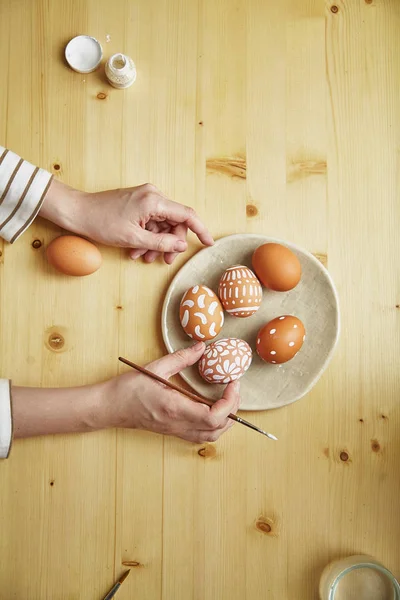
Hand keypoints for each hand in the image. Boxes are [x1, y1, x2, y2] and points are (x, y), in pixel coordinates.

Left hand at [40, 179, 213, 263]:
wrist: (77, 212)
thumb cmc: (101, 222)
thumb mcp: (134, 239)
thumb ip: (161, 243)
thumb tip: (181, 246)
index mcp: (155, 200)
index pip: (187, 215)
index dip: (200, 230)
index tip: (209, 243)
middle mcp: (153, 195)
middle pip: (175, 222)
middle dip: (170, 243)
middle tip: (163, 261)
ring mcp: (145, 197)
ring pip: (162, 224)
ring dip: (156, 243)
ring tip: (143, 258)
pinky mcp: (137, 202)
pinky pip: (151, 221)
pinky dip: (147, 237)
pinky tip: (136, 250)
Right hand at [104, 342, 240, 442]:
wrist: (109, 407)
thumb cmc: (128, 389)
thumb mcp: (156, 367)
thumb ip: (181, 358)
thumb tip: (201, 347)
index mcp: (175, 408)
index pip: (214, 416)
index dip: (230, 403)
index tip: (232, 384)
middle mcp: (178, 423)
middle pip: (218, 429)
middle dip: (233, 410)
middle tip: (233, 389)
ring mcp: (176, 430)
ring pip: (211, 436)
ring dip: (225, 421)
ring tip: (227, 400)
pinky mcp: (173, 431)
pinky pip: (200, 436)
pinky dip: (213, 426)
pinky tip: (212, 409)